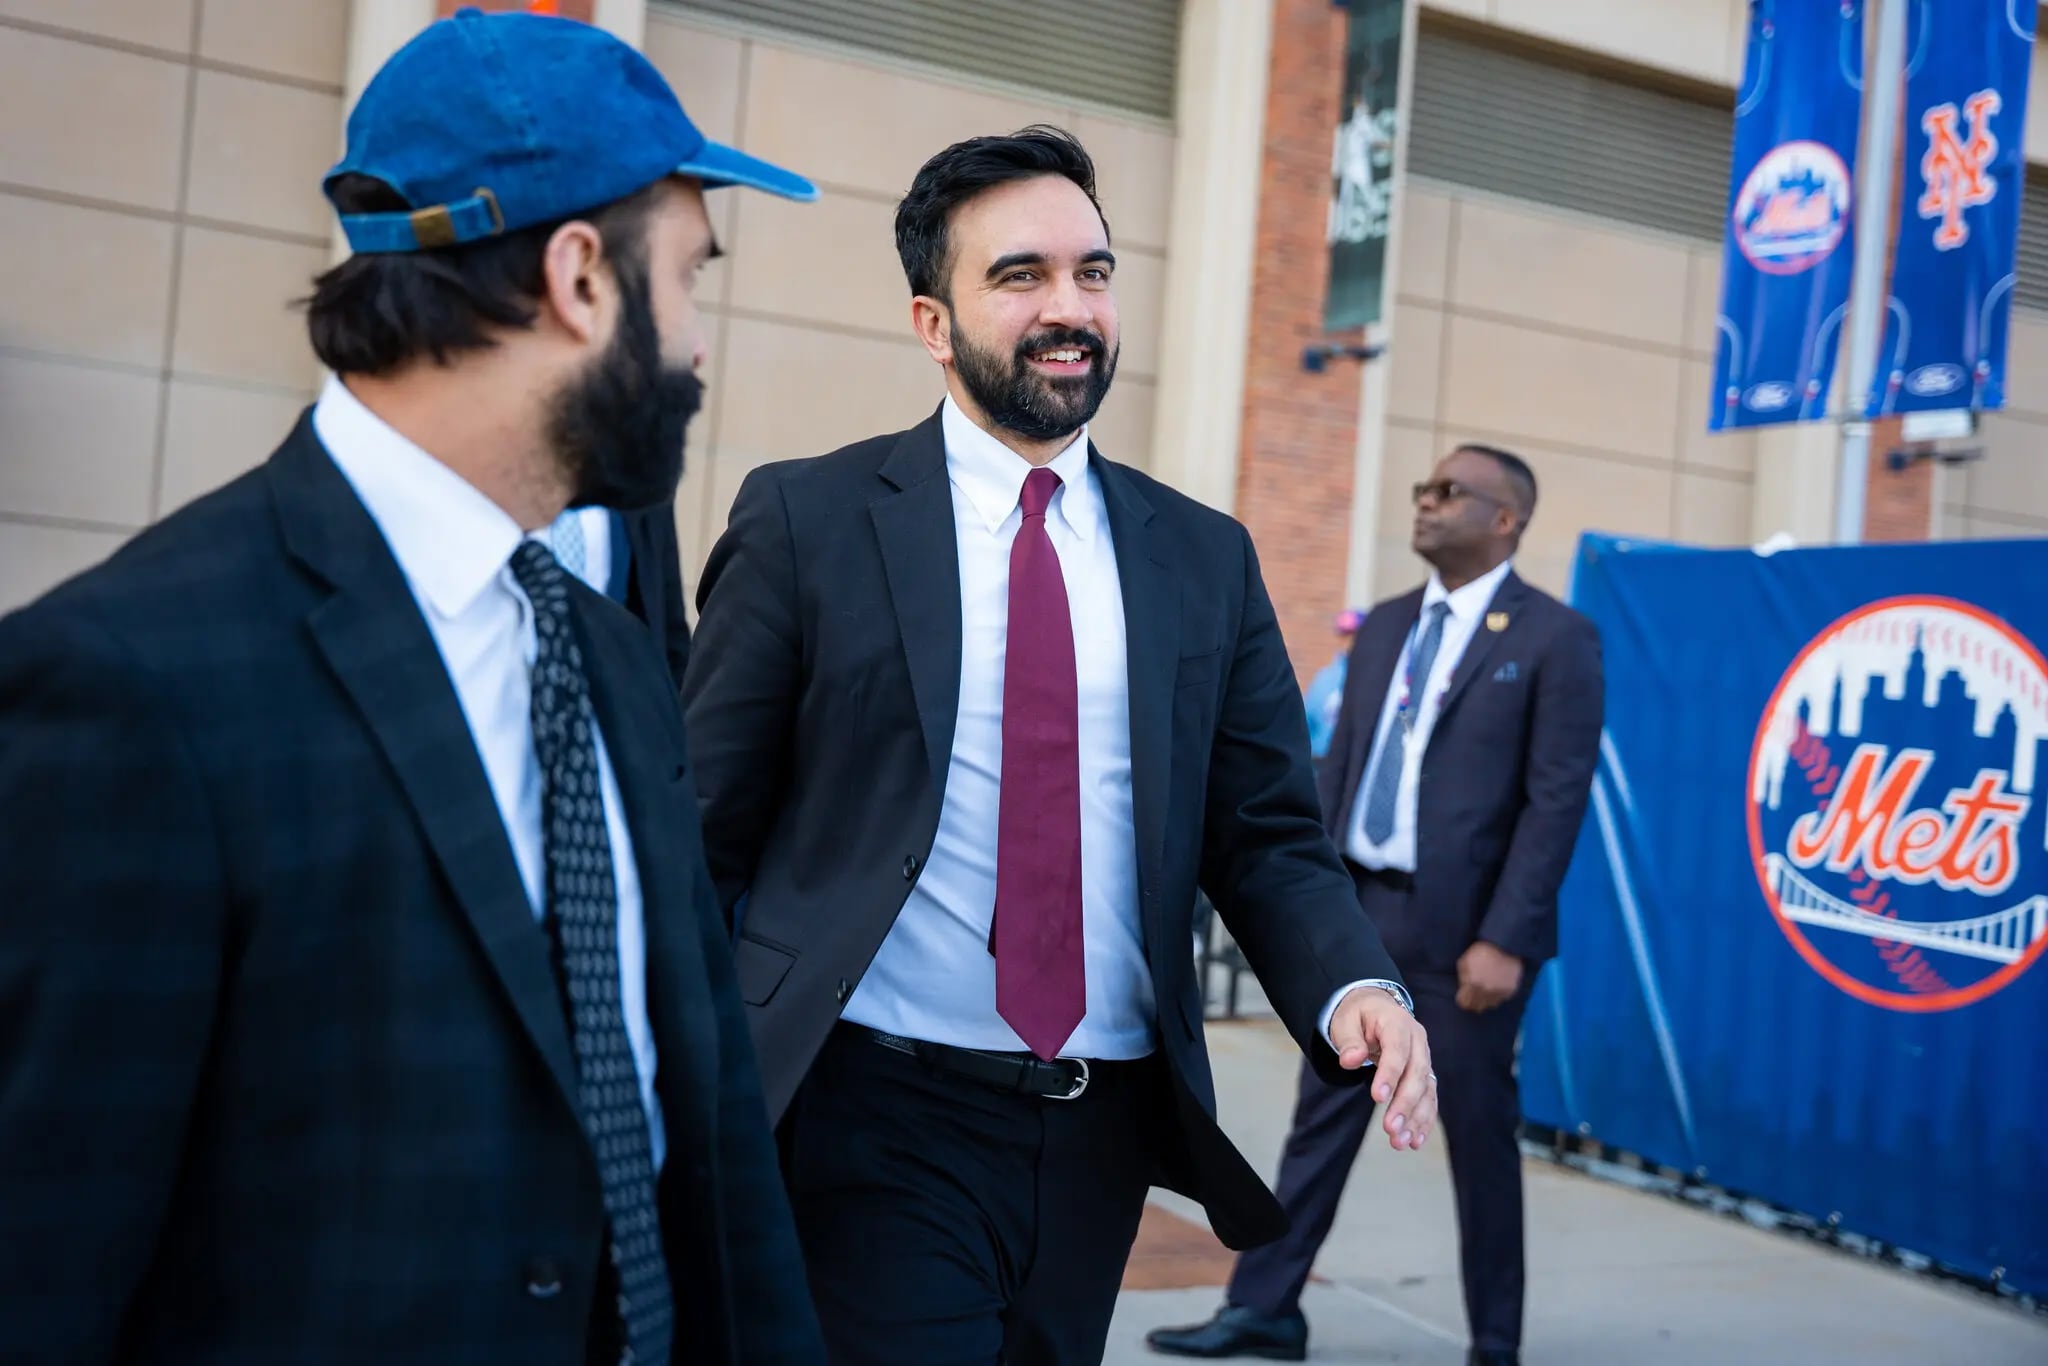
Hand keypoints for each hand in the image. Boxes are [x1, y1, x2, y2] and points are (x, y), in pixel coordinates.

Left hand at [1327, 986, 1436, 1150]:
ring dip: (1415, 1118)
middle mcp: (1417, 1041)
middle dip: (1405, 1104)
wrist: (1375, 1009)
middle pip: (1416, 1074)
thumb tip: (1350, 1060)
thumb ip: (1348, 1040)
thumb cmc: (1357, 1016)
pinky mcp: (1424, 1075)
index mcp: (1398, 1023)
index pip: (1397, 1049)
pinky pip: (1428, 1099)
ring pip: (1426, 1090)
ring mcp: (1424, 1058)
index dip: (1390, 1074)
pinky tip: (1414, 1141)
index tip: (1377, 1098)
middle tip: (1390, 1129)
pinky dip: (1423, 1120)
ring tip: (1400, 1142)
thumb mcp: (1345, 1021)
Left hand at [1456, 941, 1523, 1011]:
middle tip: (1474, 994)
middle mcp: (1486, 992)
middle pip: (1477, 1007)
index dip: (1462, 999)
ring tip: (1486, 990)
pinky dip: (1498, 995)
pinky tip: (1496, 987)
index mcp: (1472, 984)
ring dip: (1487, 999)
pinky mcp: (1511, 991)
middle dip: (1473, 1001)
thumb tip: (1463, 987)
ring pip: (1490, 1005)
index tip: (1463, 995)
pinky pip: (1502, 999)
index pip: (1464, 1003)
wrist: (1504, 946)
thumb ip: (1462, 977)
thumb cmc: (1481, 952)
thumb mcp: (1464, 961)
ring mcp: (1500, 993)